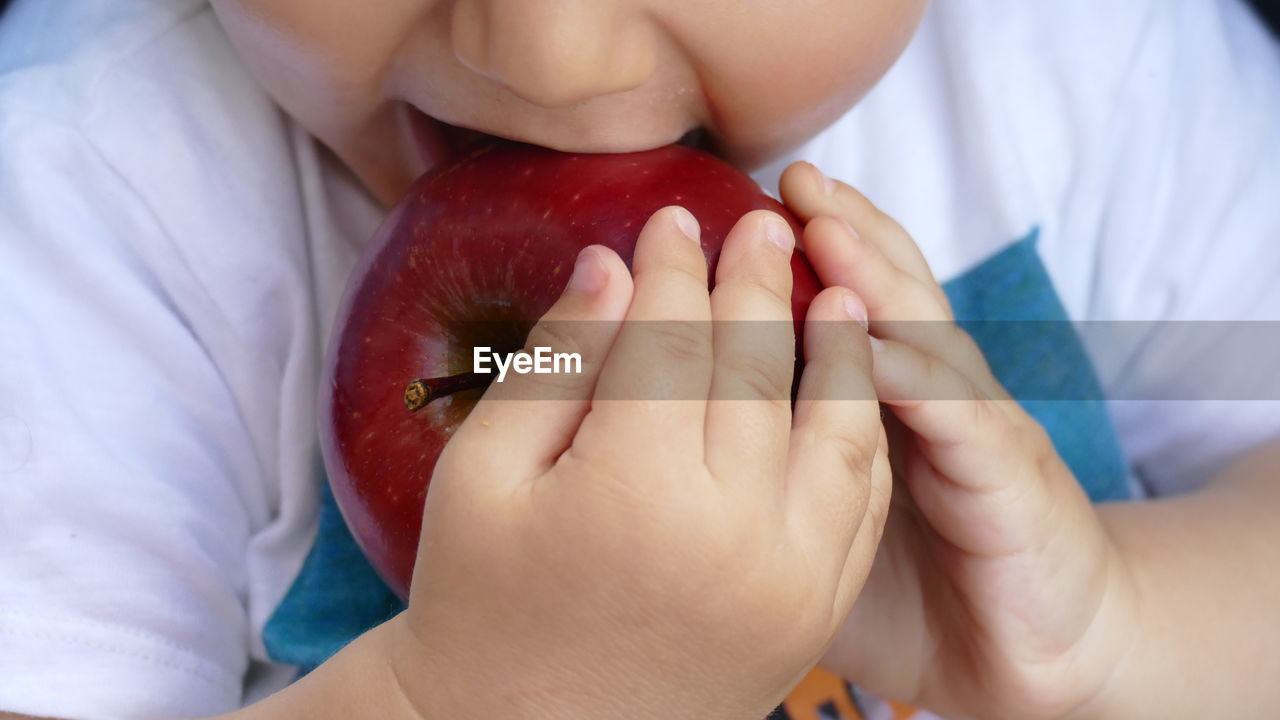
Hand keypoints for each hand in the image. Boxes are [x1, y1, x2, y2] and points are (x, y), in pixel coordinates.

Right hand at [387, 206, 891, 718]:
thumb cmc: (480, 601)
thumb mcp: (485, 474)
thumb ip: (557, 363)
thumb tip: (611, 264)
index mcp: (635, 491)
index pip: (671, 339)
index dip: (674, 268)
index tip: (676, 218)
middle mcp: (731, 533)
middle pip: (758, 370)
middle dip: (759, 286)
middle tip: (762, 226)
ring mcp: (786, 579)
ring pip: (836, 430)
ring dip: (839, 351)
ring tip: (835, 292)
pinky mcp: (811, 613)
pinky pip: (858, 503)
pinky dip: (859, 436)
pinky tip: (847, 391)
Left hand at [779, 163, 1140, 719]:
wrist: (1028, 653)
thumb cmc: (913, 588)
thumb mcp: (817, 524)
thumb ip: (763, 475)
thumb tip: (661, 448)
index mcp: (885, 399)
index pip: (847, 304)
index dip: (801, 253)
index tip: (735, 206)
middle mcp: (931, 398)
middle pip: (889, 292)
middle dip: (843, 228)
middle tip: (790, 177)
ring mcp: (973, 429)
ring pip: (924, 334)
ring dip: (876, 276)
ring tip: (824, 226)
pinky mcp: (1007, 478)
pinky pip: (961, 419)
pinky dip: (919, 380)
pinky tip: (875, 350)